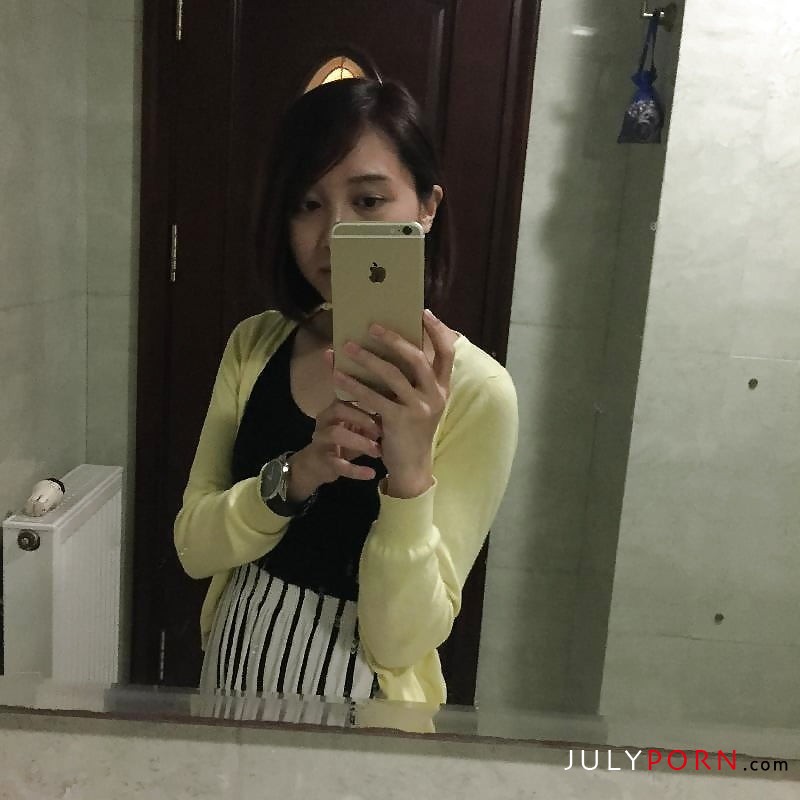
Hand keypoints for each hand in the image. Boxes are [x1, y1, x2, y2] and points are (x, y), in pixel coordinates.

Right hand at [287, 394, 382, 503]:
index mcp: (334, 410)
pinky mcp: (321, 461)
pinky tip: (371, 474)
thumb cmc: (341, 443)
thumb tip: (391, 417)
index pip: (349, 396)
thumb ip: (371, 423)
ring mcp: (320, 440)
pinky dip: (356, 470)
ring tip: (377, 452)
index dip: (367, 401)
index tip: (387, 409)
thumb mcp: (357, 431)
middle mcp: (324, 421)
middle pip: (338, 410)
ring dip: (360, 442)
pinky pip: (338, 464)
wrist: (316, 466)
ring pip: (335, 434)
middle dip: (362, 419)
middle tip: (381, 431)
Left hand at [330, 309, 456, 496]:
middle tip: (372, 326)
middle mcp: (435, 396)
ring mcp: (419, 409)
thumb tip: (394, 346)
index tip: (423, 313)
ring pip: (393, 374)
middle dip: (394, 339)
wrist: (411, 468)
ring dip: (368, 358)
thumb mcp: (421, 403)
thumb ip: (414, 380)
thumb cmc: (411, 430)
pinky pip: (374, 396)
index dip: (438, 331)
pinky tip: (338, 375)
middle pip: (417, 358)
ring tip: (348, 346)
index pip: (447, 353)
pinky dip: (354, 383)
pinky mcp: (400, 421)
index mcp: (443, 388)